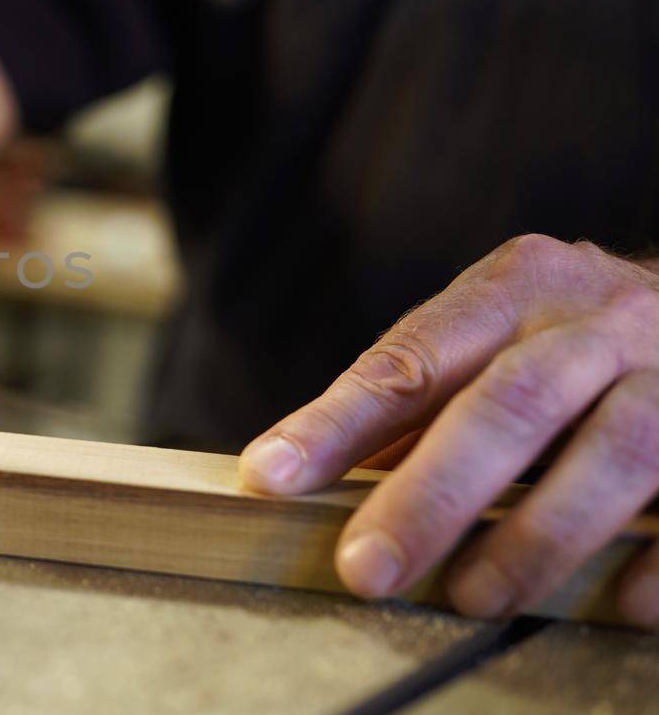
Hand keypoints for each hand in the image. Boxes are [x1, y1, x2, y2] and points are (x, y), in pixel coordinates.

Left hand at [238, 234, 658, 625]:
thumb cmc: (572, 339)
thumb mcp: (497, 339)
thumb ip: (417, 401)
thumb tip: (303, 476)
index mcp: (518, 285)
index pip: (414, 357)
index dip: (339, 422)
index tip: (272, 477)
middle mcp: (602, 319)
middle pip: (512, 403)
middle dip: (433, 493)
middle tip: (367, 569)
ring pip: (617, 450)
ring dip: (539, 534)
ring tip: (473, 597)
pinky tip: (618, 604)